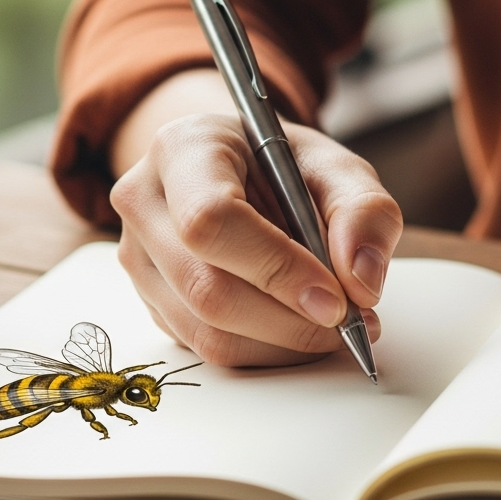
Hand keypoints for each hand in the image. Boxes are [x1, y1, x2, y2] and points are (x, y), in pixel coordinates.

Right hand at [111, 113, 400, 365]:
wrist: (235, 170)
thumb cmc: (281, 165)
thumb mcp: (335, 166)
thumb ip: (363, 211)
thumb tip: (362, 283)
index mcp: (182, 149)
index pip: (210, 221)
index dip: (276, 269)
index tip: (337, 299)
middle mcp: (142, 202)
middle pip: (206, 289)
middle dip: (290, 320)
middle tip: (352, 322)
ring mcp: (137, 257)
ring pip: (206, 332)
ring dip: (283, 344)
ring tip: (333, 325)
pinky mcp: (150, 301)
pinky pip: (205, 349)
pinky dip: (265, 350)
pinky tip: (296, 324)